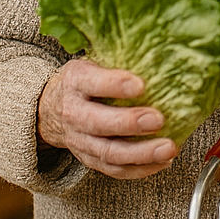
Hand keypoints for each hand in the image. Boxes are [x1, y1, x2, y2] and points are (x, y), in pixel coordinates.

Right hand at [37, 58, 177, 178]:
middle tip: (158, 119)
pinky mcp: (90, 159)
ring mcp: (80, 141)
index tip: (141, 85)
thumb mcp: (92, 61)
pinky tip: (162, 161)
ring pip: (109, 152)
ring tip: (168, 148)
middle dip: (130, 123)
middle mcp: (73, 113)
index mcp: (75, 82)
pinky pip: (114, 169)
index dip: (115, 84)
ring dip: (141, 153)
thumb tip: (159, 48)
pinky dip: (140, 169)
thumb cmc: (85, 81)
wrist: (51, 109)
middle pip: (98, 123)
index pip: (92, 83)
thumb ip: (118, 58)